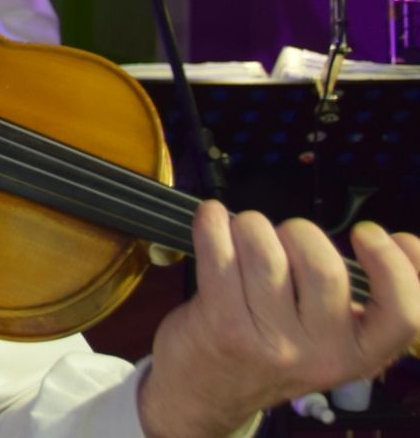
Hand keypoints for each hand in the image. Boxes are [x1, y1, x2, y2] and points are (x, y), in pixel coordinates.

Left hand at [138, 201, 419, 437]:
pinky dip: (211, 224)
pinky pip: (219, 256)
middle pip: (325, 269)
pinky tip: (212, 219)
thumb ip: (361, 296)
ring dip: (252, 227)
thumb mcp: (330, 334)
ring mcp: (272, 343)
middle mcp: (321, 353)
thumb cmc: (273, 342)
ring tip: (245, 233)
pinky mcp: (225, 328)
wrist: (208, 389)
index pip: (402, 314)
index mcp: (360, 352)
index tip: (368, 233)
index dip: (394, 266)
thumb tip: (405, 242)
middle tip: (283, 236)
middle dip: (299, 232)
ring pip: (268, 255)